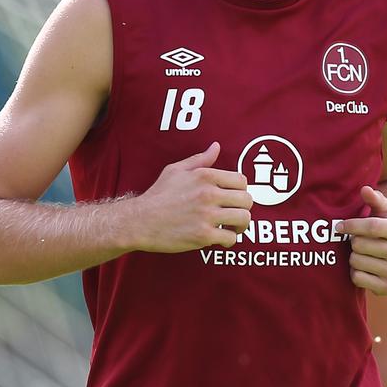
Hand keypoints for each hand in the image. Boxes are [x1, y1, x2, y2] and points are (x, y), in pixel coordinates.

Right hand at [130, 142, 252, 252]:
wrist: (139, 221)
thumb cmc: (158, 195)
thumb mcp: (175, 170)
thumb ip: (200, 160)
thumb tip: (216, 147)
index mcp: (205, 176)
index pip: (241, 181)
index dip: (240, 191)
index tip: (233, 198)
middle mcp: (208, 194)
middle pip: (247, 200)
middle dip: (243, 208)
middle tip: (234, 214)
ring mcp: (207, 215)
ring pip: (244, 219)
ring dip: (241, 225)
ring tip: (232, 227)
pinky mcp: (203, 235)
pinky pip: (231, 238)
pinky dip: (229, 240)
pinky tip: (221, 239)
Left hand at [340, 185, 386, 295]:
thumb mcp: (386, 211)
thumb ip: (375, 199)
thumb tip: (365, 189)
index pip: (372, 227)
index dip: (351, 225)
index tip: (339, 226)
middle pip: (360, 245)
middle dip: (354, 240)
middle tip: (357, 240)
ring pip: (357, 261)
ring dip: (354, 256)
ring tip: (362, 252)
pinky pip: (357, 278)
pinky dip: (356, 272)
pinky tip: (365, 266)